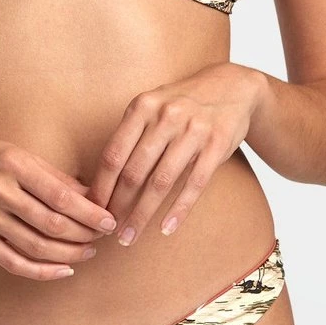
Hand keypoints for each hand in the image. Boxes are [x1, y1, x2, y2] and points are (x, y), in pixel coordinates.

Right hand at [0, 132, 117, 279]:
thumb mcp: (21, 154)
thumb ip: (55, 177)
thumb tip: (92, 197)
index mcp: (13, 164)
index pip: (60, 196)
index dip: (89, 212)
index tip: (109, 220)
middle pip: (50, 223)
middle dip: (83, 234)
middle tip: (103, 237)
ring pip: (34, 246)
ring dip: (67, 254)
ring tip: (87, 252)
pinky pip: (12, 261)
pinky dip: (40, 271)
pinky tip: (62, 270)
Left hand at [85, 62, 263, 246]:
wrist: (231, 86)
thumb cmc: (182, 102)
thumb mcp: (152, 105)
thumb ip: (131, 133)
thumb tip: (102, 178)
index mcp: (143, 106)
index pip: (113, 154)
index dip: (101, 186)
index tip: (94, 210)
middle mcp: (165, 116)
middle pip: (133, 171)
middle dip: (118, 206)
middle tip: (108, 230)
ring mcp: (193, 130)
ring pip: (160, 182)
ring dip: (142, 215)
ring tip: (130, 237)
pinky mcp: (216, 145)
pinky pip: (194, 184)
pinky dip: (178, 210)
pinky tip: (166, 229)